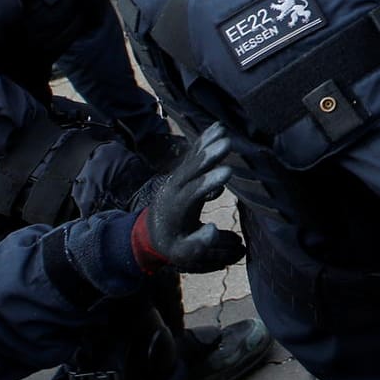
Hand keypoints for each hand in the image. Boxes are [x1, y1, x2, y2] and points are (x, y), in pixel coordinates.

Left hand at [130, 123, 245, 273]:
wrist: (151, 231)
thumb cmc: (171, 243)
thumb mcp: (181, 252)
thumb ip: (196, 244)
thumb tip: (212, 230)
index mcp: (175, 208)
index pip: (192, 192)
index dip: (208, 182)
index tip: (228, 172)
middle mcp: (174, 188)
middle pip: (191, 170)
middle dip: (208, 156)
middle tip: (227, 142)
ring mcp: (176, 178)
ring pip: (191, 159)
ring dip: (206, 144)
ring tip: (222, 129)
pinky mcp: (181, 172)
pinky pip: (192, 155)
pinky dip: (203, 141)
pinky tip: (216, 128)